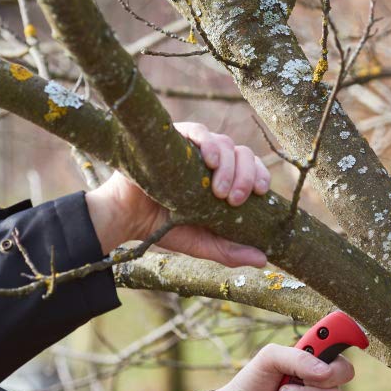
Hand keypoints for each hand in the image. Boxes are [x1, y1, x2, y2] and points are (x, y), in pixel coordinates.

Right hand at [83, 122, 270, 266]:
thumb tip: (263, 260)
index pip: (251, 168)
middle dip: (246, 175)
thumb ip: (229, 251)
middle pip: (242, 153)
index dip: (260, 176)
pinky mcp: (174, 136)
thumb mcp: (202, 243)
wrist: (127, 219)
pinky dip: (208, 143)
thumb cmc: (164, 227)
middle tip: (236, 199)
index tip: (260, 194)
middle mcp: (211, 159)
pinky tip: (210, 160)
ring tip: (219, 191)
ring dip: (228, 166)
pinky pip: (197, 130)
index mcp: (223, 178)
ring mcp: (193, 146)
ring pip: (224, 142)